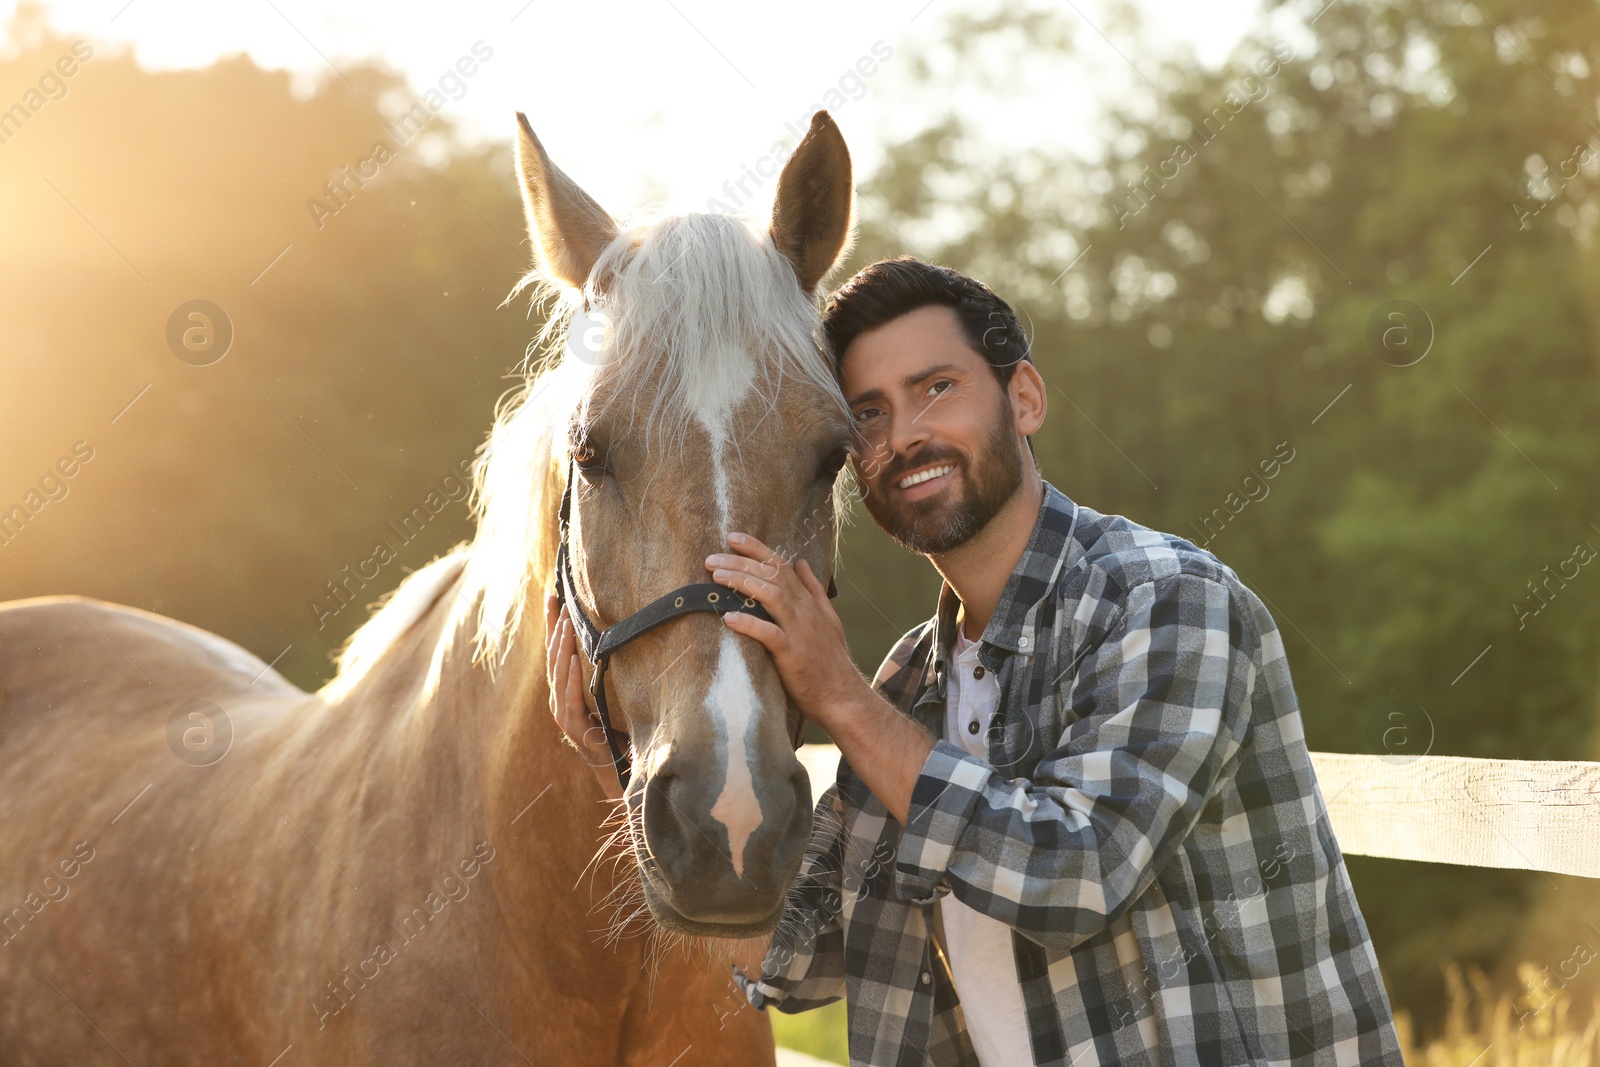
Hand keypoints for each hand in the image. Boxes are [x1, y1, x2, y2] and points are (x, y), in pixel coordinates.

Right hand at [544, 593, 624, 800]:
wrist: (615, 765)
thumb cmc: (614, 726)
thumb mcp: (608, 691)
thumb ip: (606, 669)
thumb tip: (617, 635)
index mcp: (564, 686)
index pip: (555, 648)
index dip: (552, 622)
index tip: (552, 594)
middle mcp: (558, 697)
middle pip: (552, 655)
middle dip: (555, 626)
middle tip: (559, 601)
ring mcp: (563, 712)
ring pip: (558, 673)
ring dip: (562, 647)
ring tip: (566, 623)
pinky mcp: (573, 726)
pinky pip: (570, 698)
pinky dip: (572, 678)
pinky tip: (575, 661)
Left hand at [705, 534, 867, 730]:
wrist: (843, 697)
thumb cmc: (830, 661)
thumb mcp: (828, 619)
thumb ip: (813, 589)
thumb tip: (802, 562)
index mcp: (809, 602)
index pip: (782, 565)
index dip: (757, 549)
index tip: (732, 537)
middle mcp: (805, 611)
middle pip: (772, 575)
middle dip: (741, 561)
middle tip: (712, 557)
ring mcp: (799, 631)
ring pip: (770, 596)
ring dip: (742, 583)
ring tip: (716, 577)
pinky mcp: (793, 654)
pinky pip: (769, 634)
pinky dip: (748, 624)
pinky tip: (727, 618)